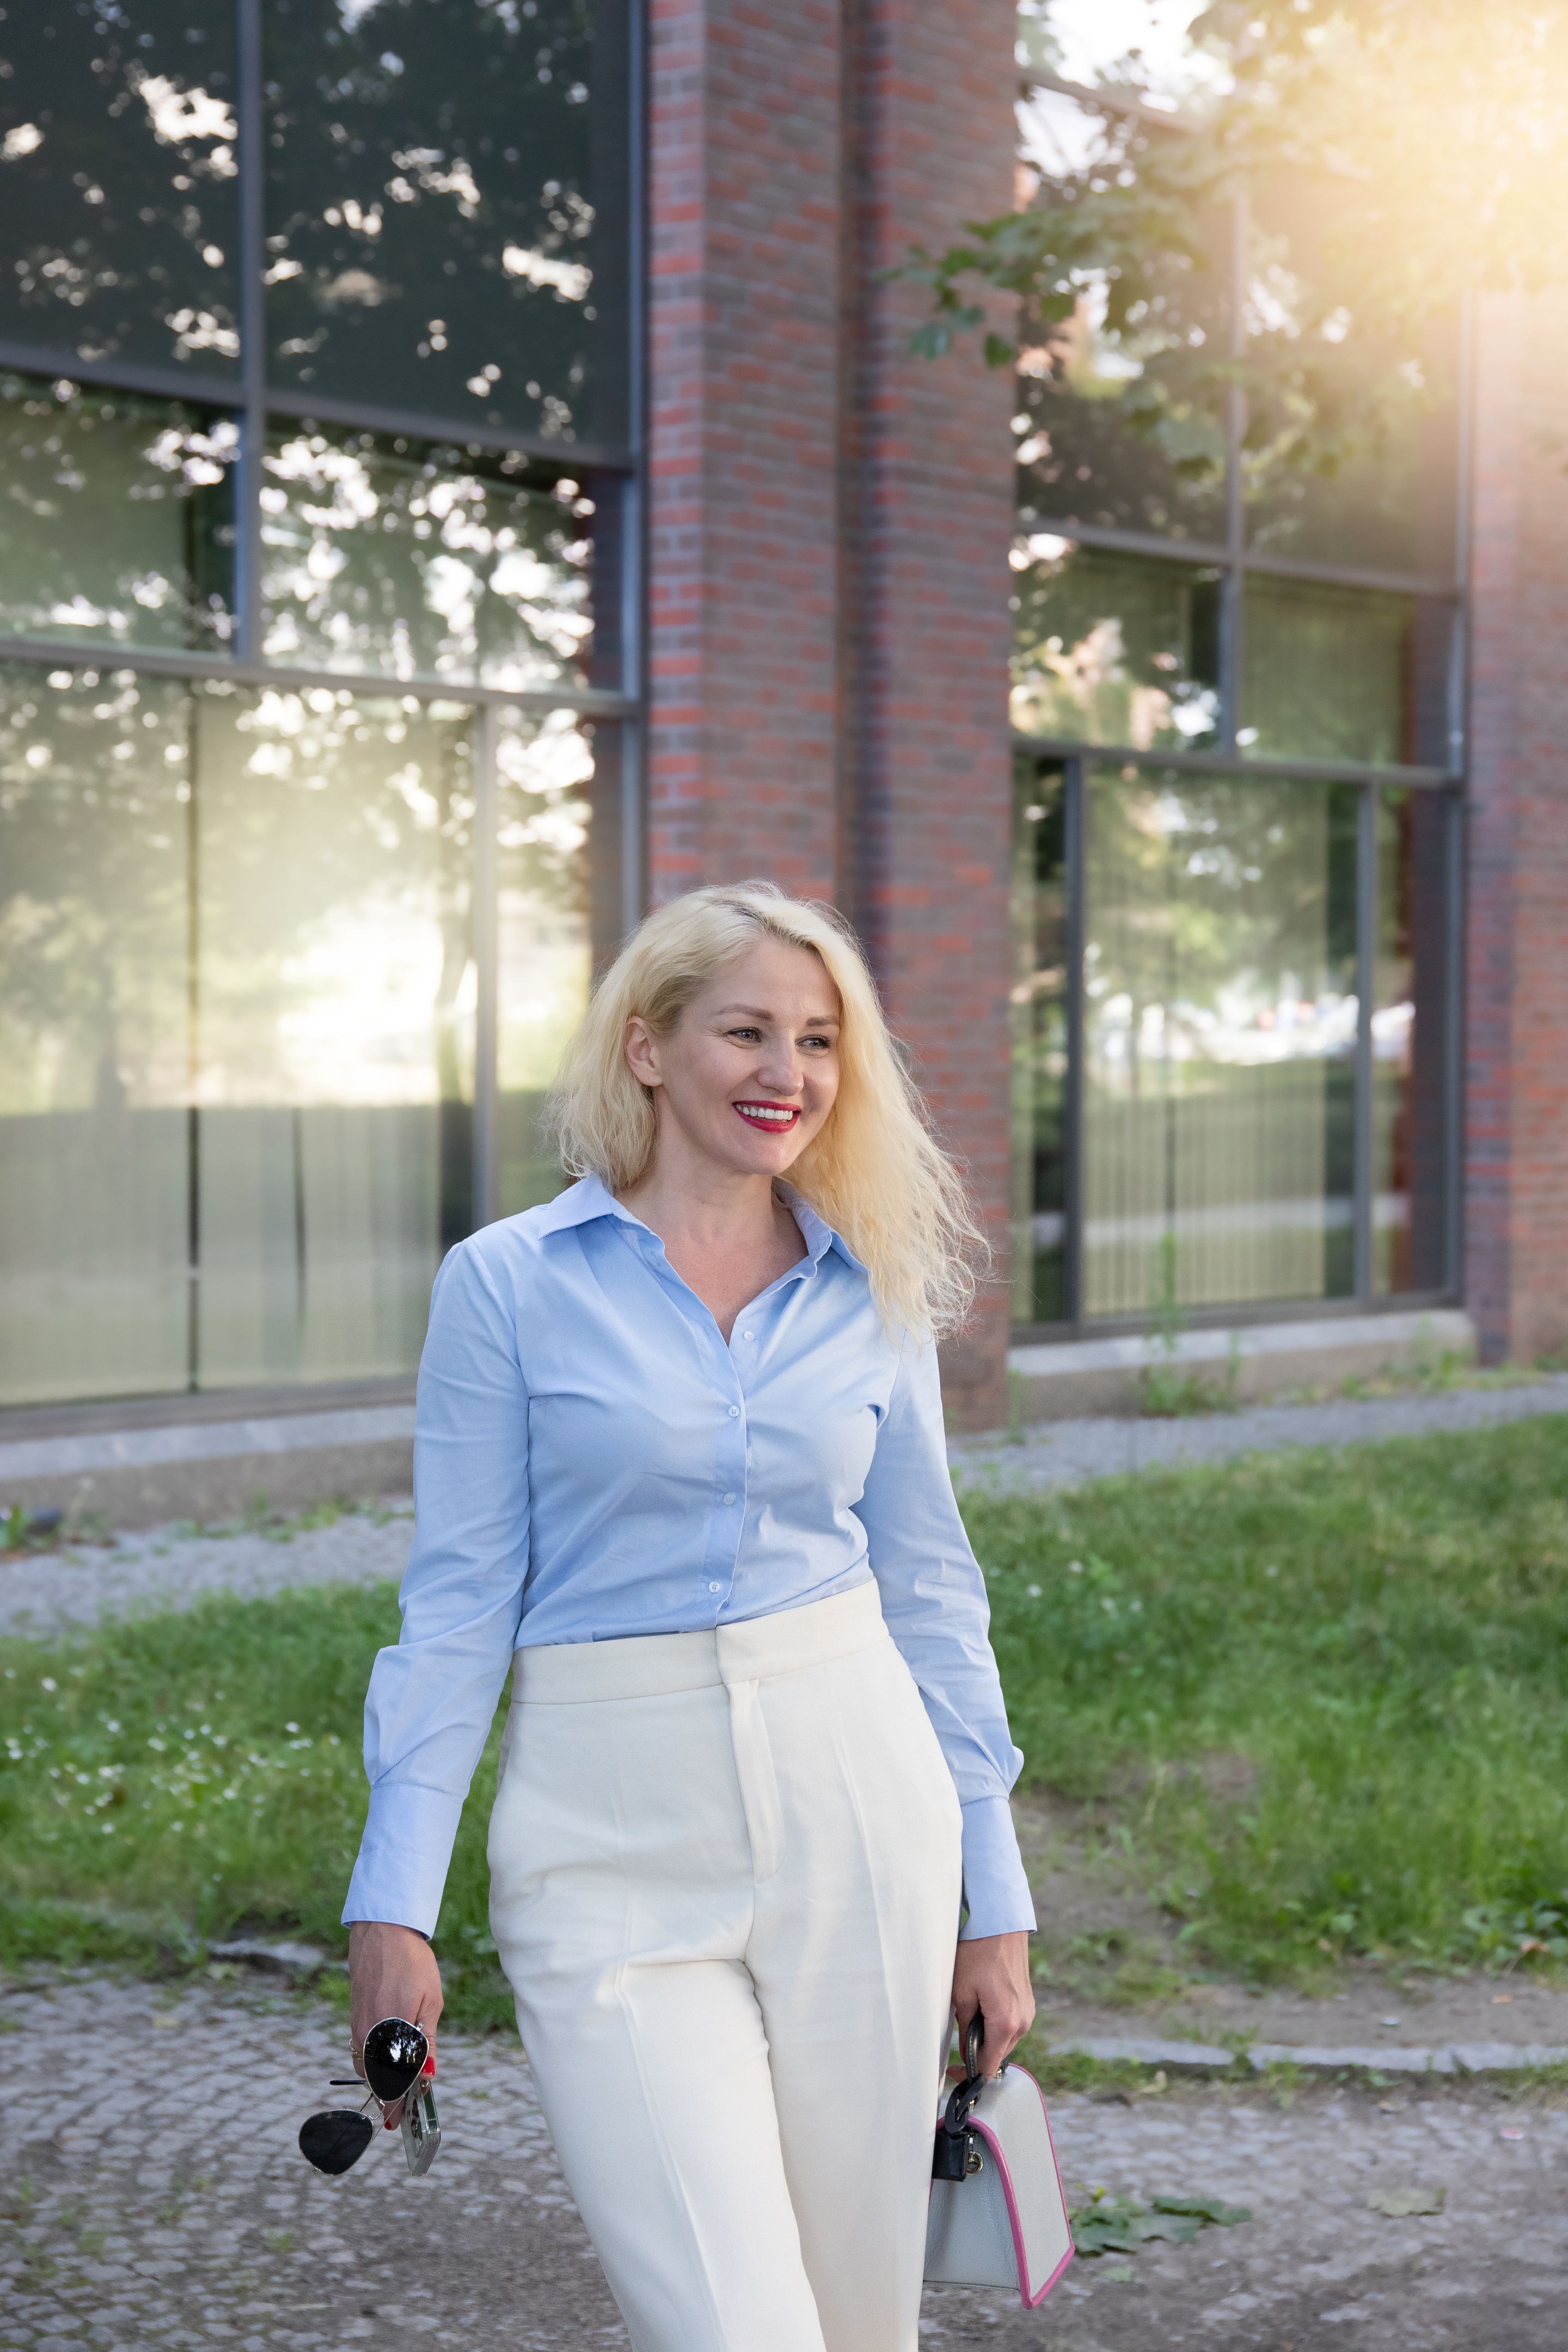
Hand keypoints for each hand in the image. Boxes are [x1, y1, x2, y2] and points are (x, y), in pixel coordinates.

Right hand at [348, 1920, 443, 2127]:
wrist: (382, 1934)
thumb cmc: (412, 1964)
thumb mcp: (431, 2001)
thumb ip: (427, 2041)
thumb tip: (429, 2075)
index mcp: (391, 2031)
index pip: (392, 2081)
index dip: (396, 2105)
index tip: (400, 2123)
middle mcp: (369, 2034)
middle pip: (376, 2080)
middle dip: (388, 2100)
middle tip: (401, 2116)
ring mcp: (358, 2027)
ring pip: (366, 2069)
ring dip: (380, 2084)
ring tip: (396, 2096)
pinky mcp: (354, 2020)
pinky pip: (360, 2054)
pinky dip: (371, 2067)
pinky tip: (384, 2068)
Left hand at [951, 1931, 1033, 2079]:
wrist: (1000, 1923)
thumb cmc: (977, 1953)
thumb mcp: (961, 1991)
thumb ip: (965, 2026)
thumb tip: (968, 2048)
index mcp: (1006, 2023)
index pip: (989, 2065)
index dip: (969, 2072)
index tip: (954, 2071)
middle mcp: (1023, 2022)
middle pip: (998, 2054)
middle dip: (978, 2052)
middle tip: (957, 2038)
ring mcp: (1028, 2011)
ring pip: (1004, 2039)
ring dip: (987, 2036)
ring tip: (969, 2014)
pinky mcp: (1027, 2001)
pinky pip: (1011, 2023)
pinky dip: (996, 2023)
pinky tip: (982, 2005)